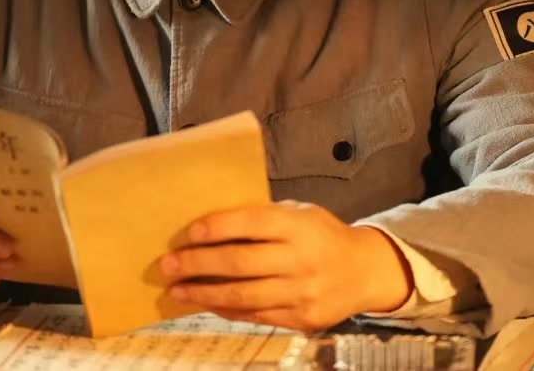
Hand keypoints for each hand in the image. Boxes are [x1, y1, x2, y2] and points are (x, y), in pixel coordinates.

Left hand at [159, 200, 411, 330]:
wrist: (365, 271)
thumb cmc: (323, 235)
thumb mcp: (301, 214)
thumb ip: (265, 218)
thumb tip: (212, 224)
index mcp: (299, 226)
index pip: (251, 223)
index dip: (216, 227)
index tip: (188, 233)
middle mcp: (301, 259)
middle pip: (240, 262)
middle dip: (198, 264)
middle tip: (168, 264)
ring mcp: (301, 292)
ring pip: (242, 295)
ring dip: (203, 294)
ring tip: (177, 291)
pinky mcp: (301, 318)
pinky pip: (254, 315)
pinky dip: (226, 309)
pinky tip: (206, 303)